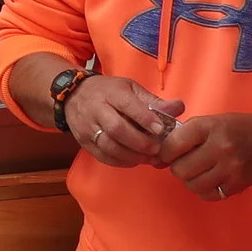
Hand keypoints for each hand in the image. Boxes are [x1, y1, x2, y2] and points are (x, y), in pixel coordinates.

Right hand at [68, 75, 183, 166]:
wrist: (73, 95)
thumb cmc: (109, 92)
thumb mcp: (130, 89)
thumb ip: (154, 100)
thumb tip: (178, 107)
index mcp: (111, 93)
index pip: (127, 105)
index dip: (145, 118)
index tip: (160, 129)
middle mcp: (96, 109)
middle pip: (117, 129)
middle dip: (140, 142)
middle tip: (157, 149)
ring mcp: (87, 127)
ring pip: (109, 146)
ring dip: (132, 156)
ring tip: (149, 158)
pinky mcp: (84, 142)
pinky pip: (103, 156)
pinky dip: (121, 162)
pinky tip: (134, 160)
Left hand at [161, 114, 251, 199]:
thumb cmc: (231, 129)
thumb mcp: (206, 122)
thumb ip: (181, 135)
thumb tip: (156, 157)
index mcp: (208, 127)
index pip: (172, 145)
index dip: (164, 152)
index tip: (166, 153)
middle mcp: (221, 147)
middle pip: (181, 169)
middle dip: (176, 168)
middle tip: (184, 162)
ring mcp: (231, 168)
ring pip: (193, 185)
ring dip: (190, 180)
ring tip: (196, 171)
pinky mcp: (238, 184)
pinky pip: (209, 194)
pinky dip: (204, 189)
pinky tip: (209, 178)